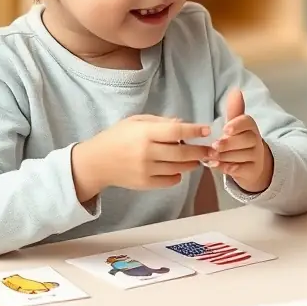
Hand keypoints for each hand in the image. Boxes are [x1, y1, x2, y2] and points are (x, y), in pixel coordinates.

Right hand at [71, 115, 210, 201]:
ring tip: (195, 158)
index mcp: (145, 133)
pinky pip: (170, 180)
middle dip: (200, 151)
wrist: (96, 162)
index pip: (176, 131)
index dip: (194, 131)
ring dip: (192, 163)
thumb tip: (182, 123)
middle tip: (211, 149)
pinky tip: (178, 169)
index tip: (207, 130)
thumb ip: (160, 122)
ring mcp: (146, 170)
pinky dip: (178, 175)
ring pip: (179, 168)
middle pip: (182, 153)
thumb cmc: (117, 137)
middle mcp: (147, 152)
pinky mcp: (145, 184)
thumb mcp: (136, 121)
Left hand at [206, 88, 272, 193]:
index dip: (236, 125)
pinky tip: (218, 166)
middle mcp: (256, 140)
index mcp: (250, 126)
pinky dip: (228, 168)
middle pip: (244, 140)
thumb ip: (234, 110)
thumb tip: (236, 90)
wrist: (253, 165)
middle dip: (227, 144)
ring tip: (211, 157)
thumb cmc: (240, 142)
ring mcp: (256, 156)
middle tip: (214, 146)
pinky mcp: (252, 170)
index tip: (225, 129)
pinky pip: (240, 169)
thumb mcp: (236, 126)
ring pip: (240, 156)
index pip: (247, 122)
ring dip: (224, 157)